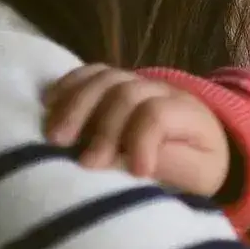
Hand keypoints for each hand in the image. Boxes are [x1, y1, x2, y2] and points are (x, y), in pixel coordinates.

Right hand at [43, 65, 233, 195]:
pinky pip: (90, 73)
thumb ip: (170, 166)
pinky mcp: (117, 83)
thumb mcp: (197, 175)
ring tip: (55, 138)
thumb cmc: (196, 166)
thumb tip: (126, 163)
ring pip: (104, 79)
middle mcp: (162, 89)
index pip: (159, 114)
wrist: (201, 144)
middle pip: (127, 94)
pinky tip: (48, 105)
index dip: (143, 141)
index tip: (136, 173)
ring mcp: (137, 81)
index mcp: (189, 113)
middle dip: (104, 129)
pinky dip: (67, 86)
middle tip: (85, 163)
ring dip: (75, 107)